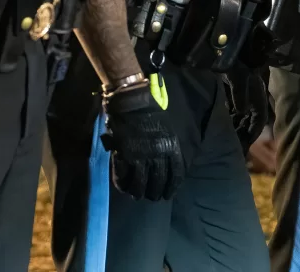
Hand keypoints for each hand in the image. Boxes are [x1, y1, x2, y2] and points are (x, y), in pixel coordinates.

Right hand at [101, 83, 185, 200]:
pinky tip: (123, 188)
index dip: (171, 188)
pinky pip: (124, 176)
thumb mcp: (167, 130)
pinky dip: (123, 184)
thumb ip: (167, 149)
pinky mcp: (125, 155)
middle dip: (155, 193)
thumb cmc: (150, 113)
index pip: (176, 175)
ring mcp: (141, 156)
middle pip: (158, 182)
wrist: (132, 101)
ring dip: (138, 192)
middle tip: (151, 197)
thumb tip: (166, 166)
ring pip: (141, 183)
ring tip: (137, 196)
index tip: (168, 195)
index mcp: (171, 148)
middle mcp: (158, 155)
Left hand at [223, 62, 273, 148]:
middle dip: (243, 131)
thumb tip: (241, 112)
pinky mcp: (229, 88)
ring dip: (235, 125)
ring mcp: (240, 92)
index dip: (253, 133)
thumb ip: (239, 97)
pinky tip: (220, 123)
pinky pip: (231, 107)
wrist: (225, 44)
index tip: (246, 145)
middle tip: (235, 146)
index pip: (259, 119)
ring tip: (227, 138)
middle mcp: (251, 95)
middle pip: (249, 118)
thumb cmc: (234, 61)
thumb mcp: (238, 79)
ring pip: (240, 114)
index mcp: (257, 94)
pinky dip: (228, 116)